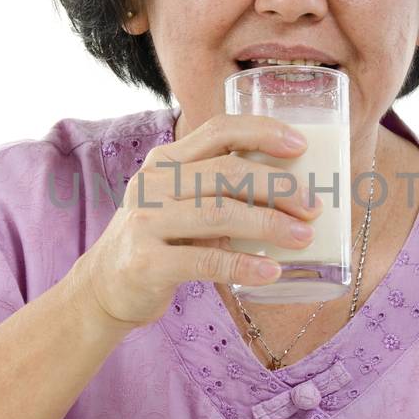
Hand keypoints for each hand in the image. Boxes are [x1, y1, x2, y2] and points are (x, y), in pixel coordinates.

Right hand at [71, 113, 320, 328]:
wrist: (105, 287)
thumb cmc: (160, 239)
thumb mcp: (180, 202)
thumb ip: (219, 189)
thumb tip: (294, 191)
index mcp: (166, 161)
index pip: (218, 130)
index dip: (262, 132)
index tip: (301, 146)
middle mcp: (153, 183)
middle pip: (227, 171)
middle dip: (278, 186)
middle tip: (313, 206)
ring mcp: (146, 221)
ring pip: (219, 213)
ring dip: (269, 223)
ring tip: (303, 237)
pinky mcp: (147, 262)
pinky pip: (205, 260)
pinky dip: (244, 265)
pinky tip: (272, 271)